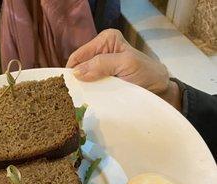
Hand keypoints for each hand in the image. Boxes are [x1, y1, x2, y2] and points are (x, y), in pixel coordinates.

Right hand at [66, 29, 180, 109]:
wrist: (158, 90)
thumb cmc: (146, 74)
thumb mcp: (125, 65)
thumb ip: (102, 65)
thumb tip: (77, 72)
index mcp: (105, 40)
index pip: (79, 55)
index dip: (72, 71)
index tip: (68, 87)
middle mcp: (100, 51)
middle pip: (78, 67)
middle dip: (77, 81)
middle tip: (75, 96)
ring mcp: (100, 68)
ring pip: (82, 79)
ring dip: (82, 89)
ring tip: (81, 100)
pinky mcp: (101, 81)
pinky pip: (89, 87)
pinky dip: (88, 94)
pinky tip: (89, 100)